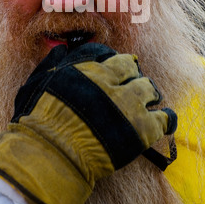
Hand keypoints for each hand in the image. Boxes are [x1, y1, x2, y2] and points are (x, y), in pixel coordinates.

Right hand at [0, 43, 176, 203]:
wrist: (51, 155)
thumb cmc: (39, 122)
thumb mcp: (38, 83)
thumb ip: (52, 64)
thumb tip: (61, 49)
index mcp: (88, 70)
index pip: (108, 55)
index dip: (114, 60)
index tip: (117, 66)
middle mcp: (111, 82)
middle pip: (132, 67)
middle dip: (132, 72)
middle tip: (132, 82)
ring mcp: (129, 104)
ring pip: (150, 88)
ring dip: (149, 92)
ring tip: (148, 100)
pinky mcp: (142, 129)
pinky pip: (165, 118)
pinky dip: (166, 118)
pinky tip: (165, 119)